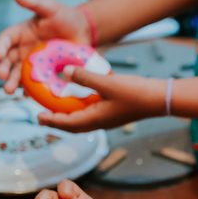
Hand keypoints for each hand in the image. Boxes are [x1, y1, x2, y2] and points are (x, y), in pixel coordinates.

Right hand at [0, 0, 91, 93]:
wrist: (82, 31)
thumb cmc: (64, 16)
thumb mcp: (50, 8)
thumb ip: (34, 3)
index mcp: (20, 33)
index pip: (5, 39)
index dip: (0, 46)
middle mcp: (22, 49)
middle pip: (7, 60)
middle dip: (2, 68)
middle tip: (1, 76)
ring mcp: (32, 63)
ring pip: (17, 74)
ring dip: (12, 82)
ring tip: (9, 91)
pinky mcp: (43, 73)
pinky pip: (34, 83)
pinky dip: (31, 90)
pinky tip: (29, 96)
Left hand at [36, 69, 167, 132]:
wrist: (160, 99)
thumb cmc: (135, 93)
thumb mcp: (107, 83)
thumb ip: (84, 77)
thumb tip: (64, 71)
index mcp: (96, 119)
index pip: (67, 123)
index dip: (51, 121)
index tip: (37, 117)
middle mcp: (100, 122)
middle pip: (73, 126)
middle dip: (57, 122)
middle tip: (42, 117)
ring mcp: (108, 119)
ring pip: (82, 122)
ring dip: (68, 118)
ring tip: (58, 109)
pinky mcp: (115, 113)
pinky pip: (92, 115)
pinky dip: (81, 111)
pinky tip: (80, 100)